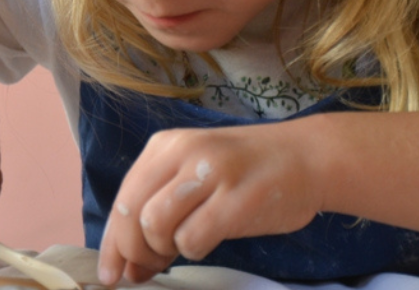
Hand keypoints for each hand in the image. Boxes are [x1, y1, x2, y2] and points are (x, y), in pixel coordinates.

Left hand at [98, 122, 322, 284]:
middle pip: (131, 212)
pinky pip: (192, 239)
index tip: (110, 273)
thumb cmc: (248, 171)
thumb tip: (130, 262)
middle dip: (131, 251)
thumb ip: (161, 206)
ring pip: (154, 225)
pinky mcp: (236, 200)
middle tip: (144, 271)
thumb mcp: (195, 172)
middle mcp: (183, 153)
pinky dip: (193, 250)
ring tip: (180, 250)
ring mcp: (210, 174)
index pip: (123, 197)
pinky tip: (206, 242)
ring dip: (162, 250)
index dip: (112, 241)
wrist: (308, 157)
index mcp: (166, 145)